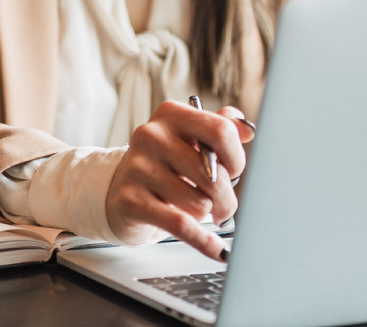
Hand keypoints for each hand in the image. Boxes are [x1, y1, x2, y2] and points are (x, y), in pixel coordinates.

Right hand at [105, 101, 255, 261]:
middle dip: (227, 198)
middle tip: (223, 205)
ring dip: (205, 213)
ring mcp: (138, 168)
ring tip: (193, 209)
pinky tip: (218, 251)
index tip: (233, 172)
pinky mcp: (131, 201)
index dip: (236, 158)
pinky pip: (181, 226)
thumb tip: (247, 129)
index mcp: (171, 115)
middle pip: (214, 175)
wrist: (118, 189)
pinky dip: (203, 241)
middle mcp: (151, 136)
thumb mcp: (190, 140)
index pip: (221, 131)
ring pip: (200, 203)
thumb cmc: (164, 165)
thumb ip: (221, 127)